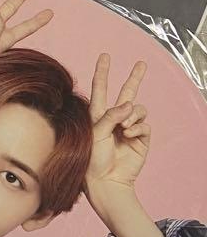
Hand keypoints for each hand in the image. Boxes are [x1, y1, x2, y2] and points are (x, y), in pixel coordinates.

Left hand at [85, 54, 150, 202]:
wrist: (105, 180)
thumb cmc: (91, 158)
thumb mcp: (94, 133)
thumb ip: (110, 116)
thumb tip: (129, 105)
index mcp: (97, 115)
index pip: (100, 88)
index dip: (102, 72)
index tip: (105, 56)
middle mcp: (114, 119)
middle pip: (126, 93)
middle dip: (134, 78)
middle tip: (141, 63)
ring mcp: (128, 128)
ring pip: (138, 109)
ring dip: (132, 115)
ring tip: (124, 128)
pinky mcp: (141, 138)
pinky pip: (144, 124)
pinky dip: (138, 127)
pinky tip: (129, 135)